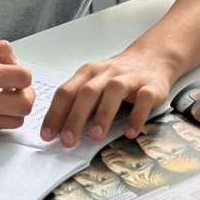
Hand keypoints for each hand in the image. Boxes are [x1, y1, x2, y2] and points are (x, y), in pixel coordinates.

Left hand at [39, 49, 174, 147]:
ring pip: (114, 91)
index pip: (66, 92)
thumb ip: (79, 103)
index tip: (47, 135)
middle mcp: (107, 74)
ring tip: (95, 136)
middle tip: (67, 140)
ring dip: (103, 114)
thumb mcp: (95, 84)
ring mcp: (129, 78)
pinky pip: (143, 99)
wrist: (152, 58)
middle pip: (87, 92)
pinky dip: (137, 116)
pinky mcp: (150, 87)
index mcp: (88, 74)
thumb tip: (58, 131)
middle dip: (75, 117)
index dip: (55, 113)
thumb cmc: (118, 77)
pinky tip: (130, 132)